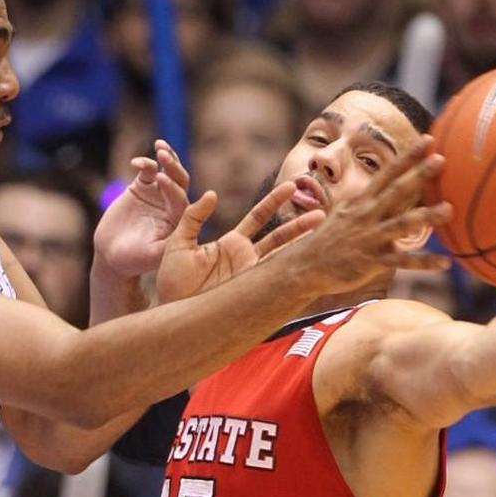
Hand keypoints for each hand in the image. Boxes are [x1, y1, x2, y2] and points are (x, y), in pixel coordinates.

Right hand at [93, 140, 188, 277]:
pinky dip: (144, 163)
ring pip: (166, 171)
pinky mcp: (142, 187)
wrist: (112, 255)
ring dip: (166, 158)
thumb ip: (169, 244)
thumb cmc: (134, 260)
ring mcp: (158, 194)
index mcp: (180, 221)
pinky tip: (136, 162)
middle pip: (180, 181)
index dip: (173, 189)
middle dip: (174, 168)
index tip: (163, 180)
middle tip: (164, 156)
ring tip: (160, 147)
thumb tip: (186, 232)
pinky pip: (147, 170)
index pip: (181, 200)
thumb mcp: (153, 256)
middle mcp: (173, 205)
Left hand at [157, 185, 325, 301]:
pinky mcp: (250, 289)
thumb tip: (213, 193)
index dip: (275, 201)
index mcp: (230, 243)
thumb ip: (193, 216)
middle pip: (279, 235)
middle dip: (300, 223)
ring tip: (324, 230)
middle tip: (322, 211)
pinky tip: (309, 258)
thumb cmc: (172, 281)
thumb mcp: (178, 242)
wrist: (170, 310)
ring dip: (303, 243)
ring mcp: (250, 274)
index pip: (258, 217)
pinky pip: (275, 276)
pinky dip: (292, 267)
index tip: (291, 186)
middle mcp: (245, 257)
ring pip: (283, 255)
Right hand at [289, 137, 452, 293]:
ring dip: (426, 216)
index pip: (387, 173)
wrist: (305, 266)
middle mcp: (366, 215)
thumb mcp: (345, 212)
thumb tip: (389, 189)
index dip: (408, 157)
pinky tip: (446, 262)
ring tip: (449, 209)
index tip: (428, 139)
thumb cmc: (329, 239)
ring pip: (401, 224)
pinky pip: (402, 261)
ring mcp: (369, 237)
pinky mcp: (371, 261)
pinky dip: (424, 263)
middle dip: (418, 174)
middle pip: (396, 191)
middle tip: (441, 158)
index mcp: (361, 201)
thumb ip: (369, 201)